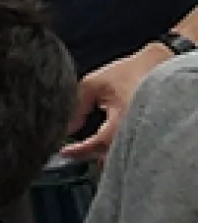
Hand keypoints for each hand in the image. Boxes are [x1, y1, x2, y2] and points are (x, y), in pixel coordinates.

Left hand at [61, 44, 171, 160]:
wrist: (157, 66)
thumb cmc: (128, 72)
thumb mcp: (94, 84)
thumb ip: (78, 106)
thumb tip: (69, 128)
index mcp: (125, 115)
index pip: (99, 142)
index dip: (80, 150)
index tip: (65, 151)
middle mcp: (137, 127)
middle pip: (111, 154)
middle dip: (90, 155)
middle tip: (73, 151)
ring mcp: (144, 131)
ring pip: (120, 153)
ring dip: (102, 154)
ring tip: (85, 148)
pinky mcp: (146, 132)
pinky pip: (129, 147)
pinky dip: (113, 149)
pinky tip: (101, 145)